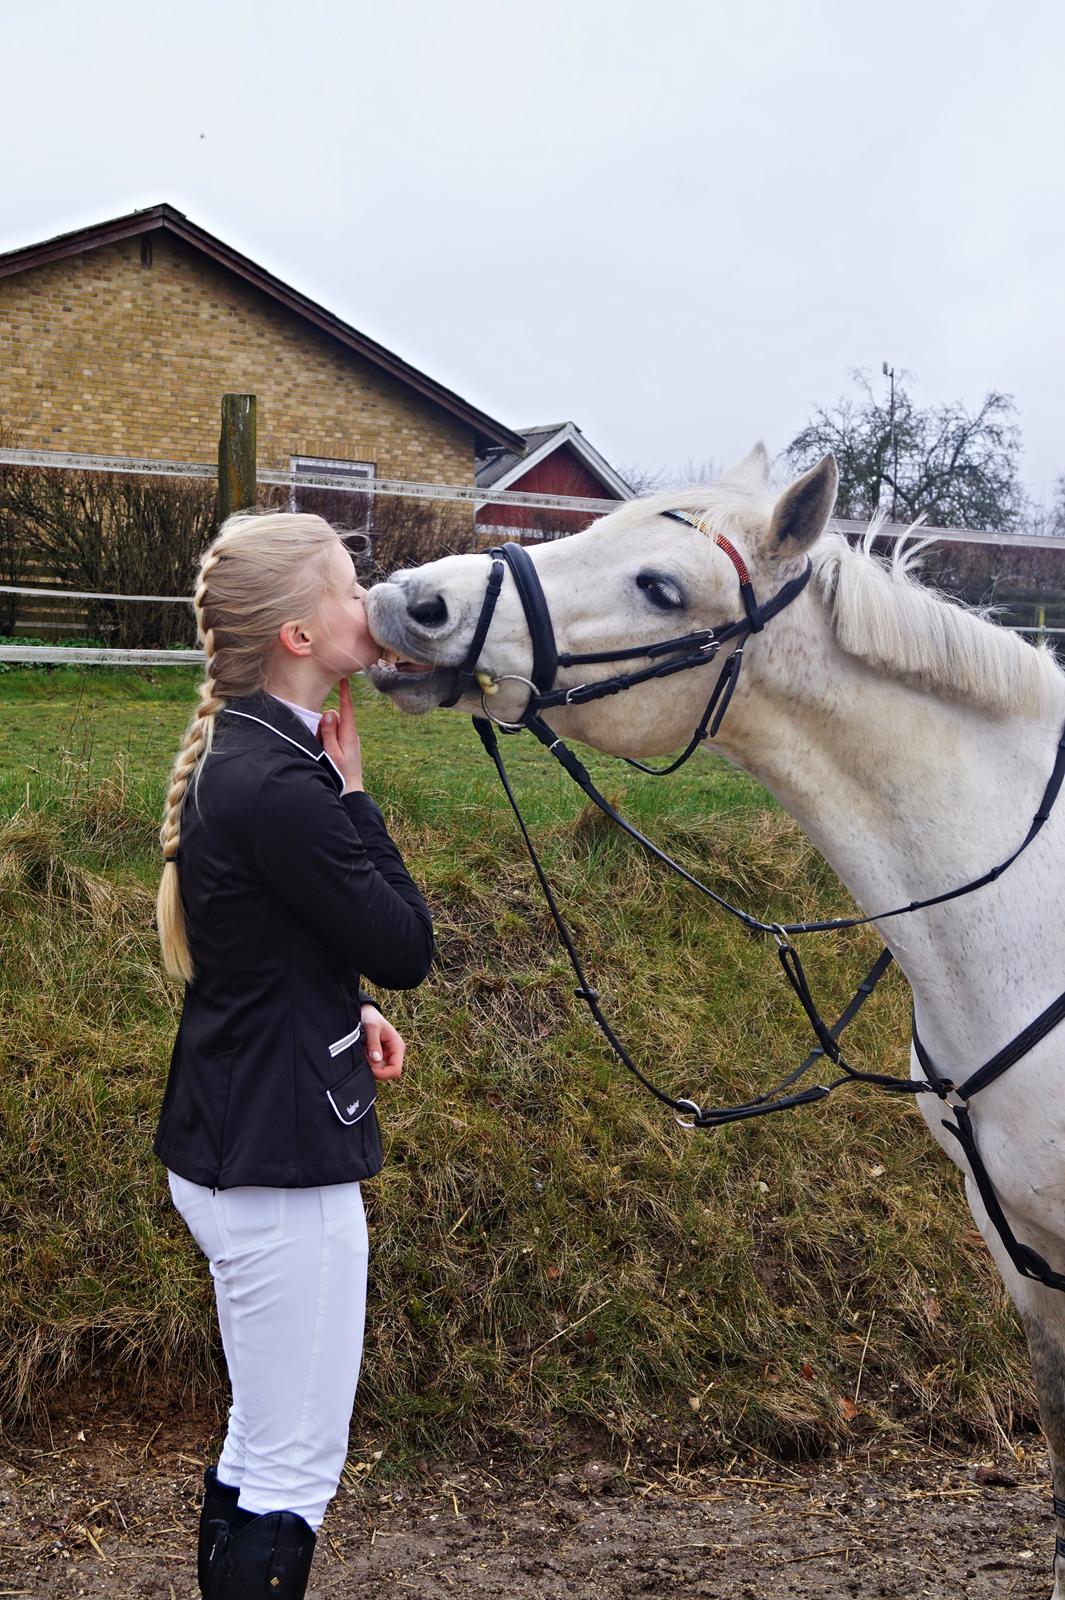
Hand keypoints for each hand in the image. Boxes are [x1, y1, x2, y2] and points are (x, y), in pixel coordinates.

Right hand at [319, 678, 362, 792]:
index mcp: (349, 734)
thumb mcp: (331, 752)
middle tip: (321, 742)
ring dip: (325, 734)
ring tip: (325, 752)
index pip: (346, 708)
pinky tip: (328, 753)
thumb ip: (329, 732)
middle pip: (335, 717)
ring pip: (332, 726)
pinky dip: (327, 740)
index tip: (344, 677)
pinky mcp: (345, 744)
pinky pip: (333, 735)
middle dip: (325, 723)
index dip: (345, 692)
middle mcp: (351, 734)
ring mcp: (349, 739)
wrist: (351, 790)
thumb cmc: (340, 773)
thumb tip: (329, 712)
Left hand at [361, 1004, 405, 1081]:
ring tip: (362, 1050)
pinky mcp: (379, 1056)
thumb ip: (374, 1043)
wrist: (365, 1011)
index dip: (383, 1074)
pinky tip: (362, 1051)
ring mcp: (387, 1055)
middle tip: (363, 1055)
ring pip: (379, 1070)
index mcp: (397, 1046)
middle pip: (386, 1073)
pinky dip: (366, 1062)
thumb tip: (376, 1060)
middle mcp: (394, 1053)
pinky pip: (373, 1066)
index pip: (396, 1070)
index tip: (369, 1068)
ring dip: (369, 1065)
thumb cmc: (370, 1017)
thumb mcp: (372, 1027)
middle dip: (373, 1068)